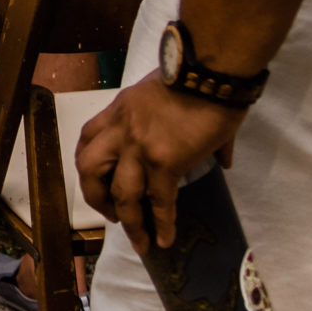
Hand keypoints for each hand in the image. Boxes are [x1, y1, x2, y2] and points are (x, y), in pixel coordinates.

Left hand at [75, 74, 248, 254]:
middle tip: (112, 215)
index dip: (89, 165)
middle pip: (90, 168)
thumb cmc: (196, 79)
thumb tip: (222, 158)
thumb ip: (181, 125)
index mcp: (119, 110)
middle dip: (96, 197)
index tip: (98, 182)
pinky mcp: (163, 161)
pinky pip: (158, 200)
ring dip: (128, 221)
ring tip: (139, 239)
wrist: (208, 71)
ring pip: (119, 192)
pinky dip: (161, 224)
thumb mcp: (170, 96)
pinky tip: (164, 240)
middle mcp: (121, 129)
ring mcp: (139, 146)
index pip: (89, 139)